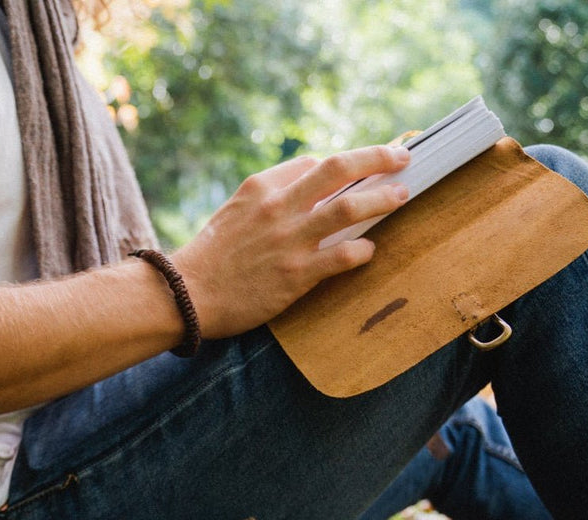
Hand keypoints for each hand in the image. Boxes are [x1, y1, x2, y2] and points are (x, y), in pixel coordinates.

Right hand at [171, 144, 411, 338]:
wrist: (186, 294)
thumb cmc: (210, 257)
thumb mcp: (233, 212)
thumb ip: (267, 196)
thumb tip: (304, 182)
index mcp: (262, 188)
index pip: (313, 164)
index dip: (342, 166)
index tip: (361, 169)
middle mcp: (279, 207)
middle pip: (339, 169)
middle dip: (377, 158)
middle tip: (401, 157)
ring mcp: (290, 240)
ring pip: (349, 209)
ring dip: (382, 199)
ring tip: (401, 195)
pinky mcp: (295, 275)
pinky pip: (342, 256)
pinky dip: (363, 251)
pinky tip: (370, 250)